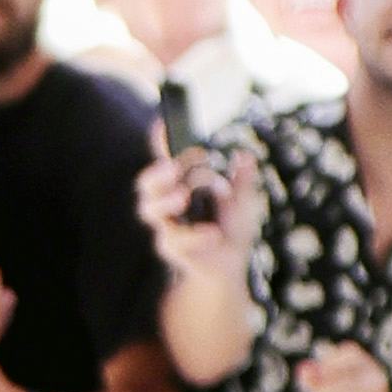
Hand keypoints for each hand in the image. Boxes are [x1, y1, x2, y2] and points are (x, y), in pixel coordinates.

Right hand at [136, 139, 251, 262]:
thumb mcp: (244, 201)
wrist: (230, 268)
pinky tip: (212, 234)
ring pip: (148, 209)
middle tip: (174, 167)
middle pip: (146, 183)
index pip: (167, 160)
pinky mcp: (171, 249)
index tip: (162, 124)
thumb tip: (245, 156)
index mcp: (183, 185)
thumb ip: (243, 180)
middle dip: (157, 173)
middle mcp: (169, 203)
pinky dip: (194, 236)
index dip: (161, 142)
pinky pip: (174, 240)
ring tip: (183, 196)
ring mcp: (167, 226)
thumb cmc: (231, 231)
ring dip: (163, 199)